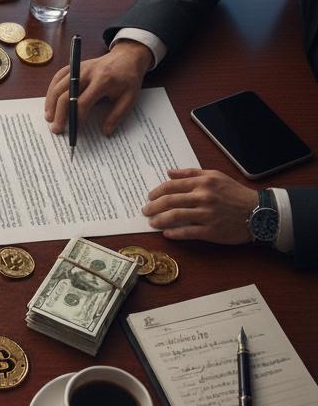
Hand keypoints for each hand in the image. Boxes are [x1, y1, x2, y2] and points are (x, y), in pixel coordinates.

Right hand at [44, 40, 153, 135]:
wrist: (127, 57)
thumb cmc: (128, 78)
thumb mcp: (129, 98)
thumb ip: (117, 115)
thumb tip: (105, 132)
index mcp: (102, 81)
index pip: (83, 102)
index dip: (76, 117)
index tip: (74, 130)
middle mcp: (87, 72)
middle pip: (65, 94)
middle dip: (59, 113)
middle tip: (56, 128)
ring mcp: (78, 67)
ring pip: (57, 85)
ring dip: (51, 103)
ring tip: (49, 117)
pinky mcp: (74, 65)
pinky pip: (57, 77)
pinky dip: (51, 90)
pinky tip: (50, 102)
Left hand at [142, 168, 257, 243]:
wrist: (259, 212)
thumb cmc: (235, 194)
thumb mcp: (215, 176)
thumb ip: (191, 173)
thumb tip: (169, 172)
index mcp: (203, 183)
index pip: (171, 186)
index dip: (157, 192)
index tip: (149, 197)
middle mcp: (203, 197)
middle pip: (169, 201)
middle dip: (153, 207)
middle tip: (145, 210)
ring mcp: (207, 215)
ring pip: (175, 216)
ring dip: (159, 220)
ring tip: (152, 222)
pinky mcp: (211, 231)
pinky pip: (187, 232)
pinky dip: (174, 233)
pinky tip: (167, 233)